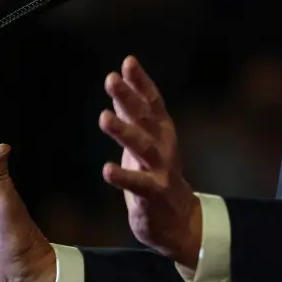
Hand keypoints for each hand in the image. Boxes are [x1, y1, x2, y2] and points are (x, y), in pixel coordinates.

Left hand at [99, 56, 201, 267]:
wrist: (177, 218)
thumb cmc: (155, 173)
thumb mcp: (143, 139)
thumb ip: (131, 113)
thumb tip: (118, 80)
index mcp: (162, 130)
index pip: (152, 101)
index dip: (141, 82)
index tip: (128, 62)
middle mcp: (164, 145)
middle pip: (146, 118)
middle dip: (129, 97)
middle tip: (111, 79)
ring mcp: (161, 169)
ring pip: (142, 146)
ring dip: (124, 131)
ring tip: (104, 118)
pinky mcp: (154, 194)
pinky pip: (138, 184)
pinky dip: (123, 176)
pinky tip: (106, 170)